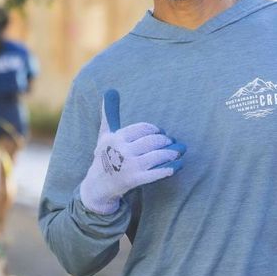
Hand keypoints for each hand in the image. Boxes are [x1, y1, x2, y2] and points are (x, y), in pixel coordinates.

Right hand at [79, 89, 184, 214]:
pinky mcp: (135, 180)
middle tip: (171, 143)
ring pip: (158, 155)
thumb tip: (110, 90)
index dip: (155, 130)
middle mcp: (121, 150)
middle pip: (153, 141)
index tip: (160, 133)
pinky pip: (157, 173)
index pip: (143, 128)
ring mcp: (129, 166)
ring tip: (178, 152)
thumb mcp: (105, 133)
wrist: (98, 185)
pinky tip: (178, 165)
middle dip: (165, 141)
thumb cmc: (105, 155)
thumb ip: (110, 113)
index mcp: (116, 137)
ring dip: (172, 153)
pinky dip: (170, 168)